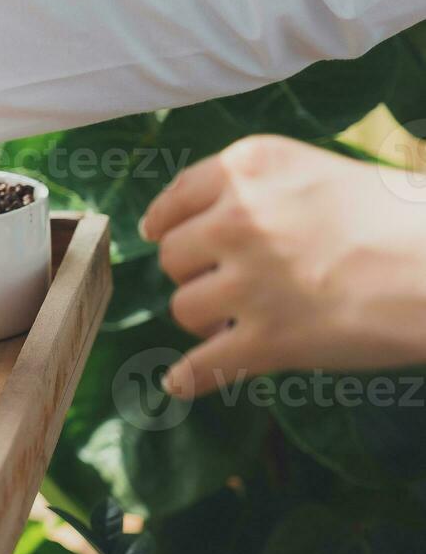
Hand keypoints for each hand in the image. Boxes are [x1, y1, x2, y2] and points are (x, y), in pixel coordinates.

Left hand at [140, 135, 425, 398]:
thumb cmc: (396, 215)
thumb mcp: (315, 171)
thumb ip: (254, 189)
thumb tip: (189, 220)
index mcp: (247, 170)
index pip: (176, 199)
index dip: (167, 223)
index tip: (158, 234)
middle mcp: (237, 220)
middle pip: (173, 257)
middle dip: (197, 272)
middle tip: (233, 282)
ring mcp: (249, 282)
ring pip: (184, 308)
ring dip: (206, 319)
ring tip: (239, 319)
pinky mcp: (269, 339)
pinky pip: (204, 366)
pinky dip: (189, 378)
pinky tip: (179, 383)